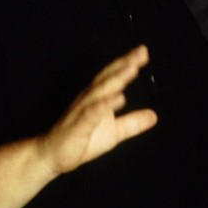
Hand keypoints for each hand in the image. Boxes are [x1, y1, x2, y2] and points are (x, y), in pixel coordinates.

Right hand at [37, 45, 157, 175]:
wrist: (53, 156)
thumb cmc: (82, 140)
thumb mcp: (114, 132)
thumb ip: (133, 122)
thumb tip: (154, 115)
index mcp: (97, 97)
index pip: (113, 76)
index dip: (127, 63)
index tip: (142, 52)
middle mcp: (89, 98)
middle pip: (108, 77)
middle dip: (125, 64)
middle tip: (141, 52)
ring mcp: (82, 111)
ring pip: (100, 91)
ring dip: (116, 79)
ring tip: (132, 69)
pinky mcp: (78, 126)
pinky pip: (92, 113)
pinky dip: (105, 104)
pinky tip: (118, 99)